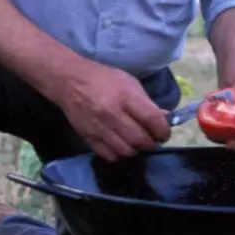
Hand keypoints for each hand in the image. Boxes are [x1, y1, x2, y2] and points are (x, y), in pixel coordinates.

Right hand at [56, 59, 171, 160]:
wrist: (69, 81)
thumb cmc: (103, 78)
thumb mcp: (129, 82)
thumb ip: (147, 102)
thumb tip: (165, 118)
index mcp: (126, 96)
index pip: (153, 120)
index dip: (163, 130)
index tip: (164, 132)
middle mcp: (112, 114)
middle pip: (140, 140)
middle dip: (151, 143)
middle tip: (152, 139)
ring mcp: (99, 128)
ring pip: (126, 151)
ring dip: (136, 150)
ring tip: (136, 142)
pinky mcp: (88, 138)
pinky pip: (109, 156)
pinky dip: (119, 154)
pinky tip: (121, 145)